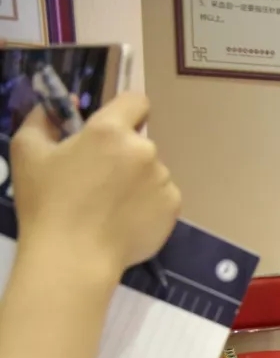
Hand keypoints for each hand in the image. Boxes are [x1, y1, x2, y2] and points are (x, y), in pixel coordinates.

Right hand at [11, 92, 180, 279]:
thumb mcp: (27, 152)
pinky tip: (125, 220)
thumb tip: (63, 106)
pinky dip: (148, 204)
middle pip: (139, 143)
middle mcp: (144, 150)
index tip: (113, 129)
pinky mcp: (173, 206)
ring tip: (110, 207)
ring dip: (137, 181)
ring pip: (152, 171)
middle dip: (123, 155)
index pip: (136, 101)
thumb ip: (42, 119)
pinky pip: (162, 196)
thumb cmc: (47, 203)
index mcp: (110, 130)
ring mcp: (163, 179)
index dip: (125, 111)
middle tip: (99, 181)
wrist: (74, 256)